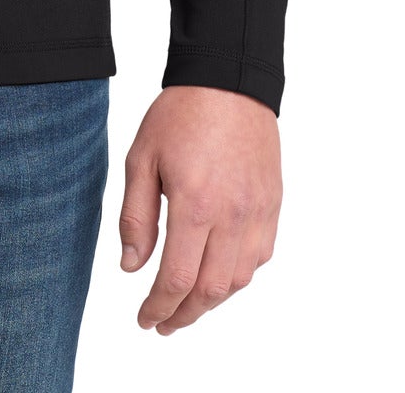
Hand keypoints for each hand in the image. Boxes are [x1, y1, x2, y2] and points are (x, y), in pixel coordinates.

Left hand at [119, 84, 280, 334]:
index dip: (159, 307)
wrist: (228, 81)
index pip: (178, 279)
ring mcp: (257, 213)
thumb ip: (136, 216)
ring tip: (186, 306)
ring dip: (211, 302)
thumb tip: (131, 267)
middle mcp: (232, 216)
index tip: (145, 319)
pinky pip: (259, 258)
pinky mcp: (272, 206)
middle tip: (162, 323)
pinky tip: (217, 275)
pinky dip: (237, 277)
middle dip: (184, 315)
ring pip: (238, 281)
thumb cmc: (181, 114)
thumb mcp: (142, 158)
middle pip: (211, 291)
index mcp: (195, 205)